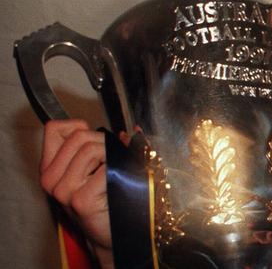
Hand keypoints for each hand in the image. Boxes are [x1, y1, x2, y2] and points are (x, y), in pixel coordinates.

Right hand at [40, 119, 113, 267]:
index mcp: (50, 167)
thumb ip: (104, 145)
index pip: (54, 129)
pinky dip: (119, 171)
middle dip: (104, 142)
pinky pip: (105, 169)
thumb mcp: (98, 168)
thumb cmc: (107, 198)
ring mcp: (64, 190)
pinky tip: (117, 186)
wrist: (112, 233)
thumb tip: (131, 131)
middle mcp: (51, 178)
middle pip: (79, 136)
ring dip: (112, 155)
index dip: (79, 127)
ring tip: (114, 174)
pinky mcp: (81, 199)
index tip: (94, 141)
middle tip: (113, 160)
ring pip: (91, 149)